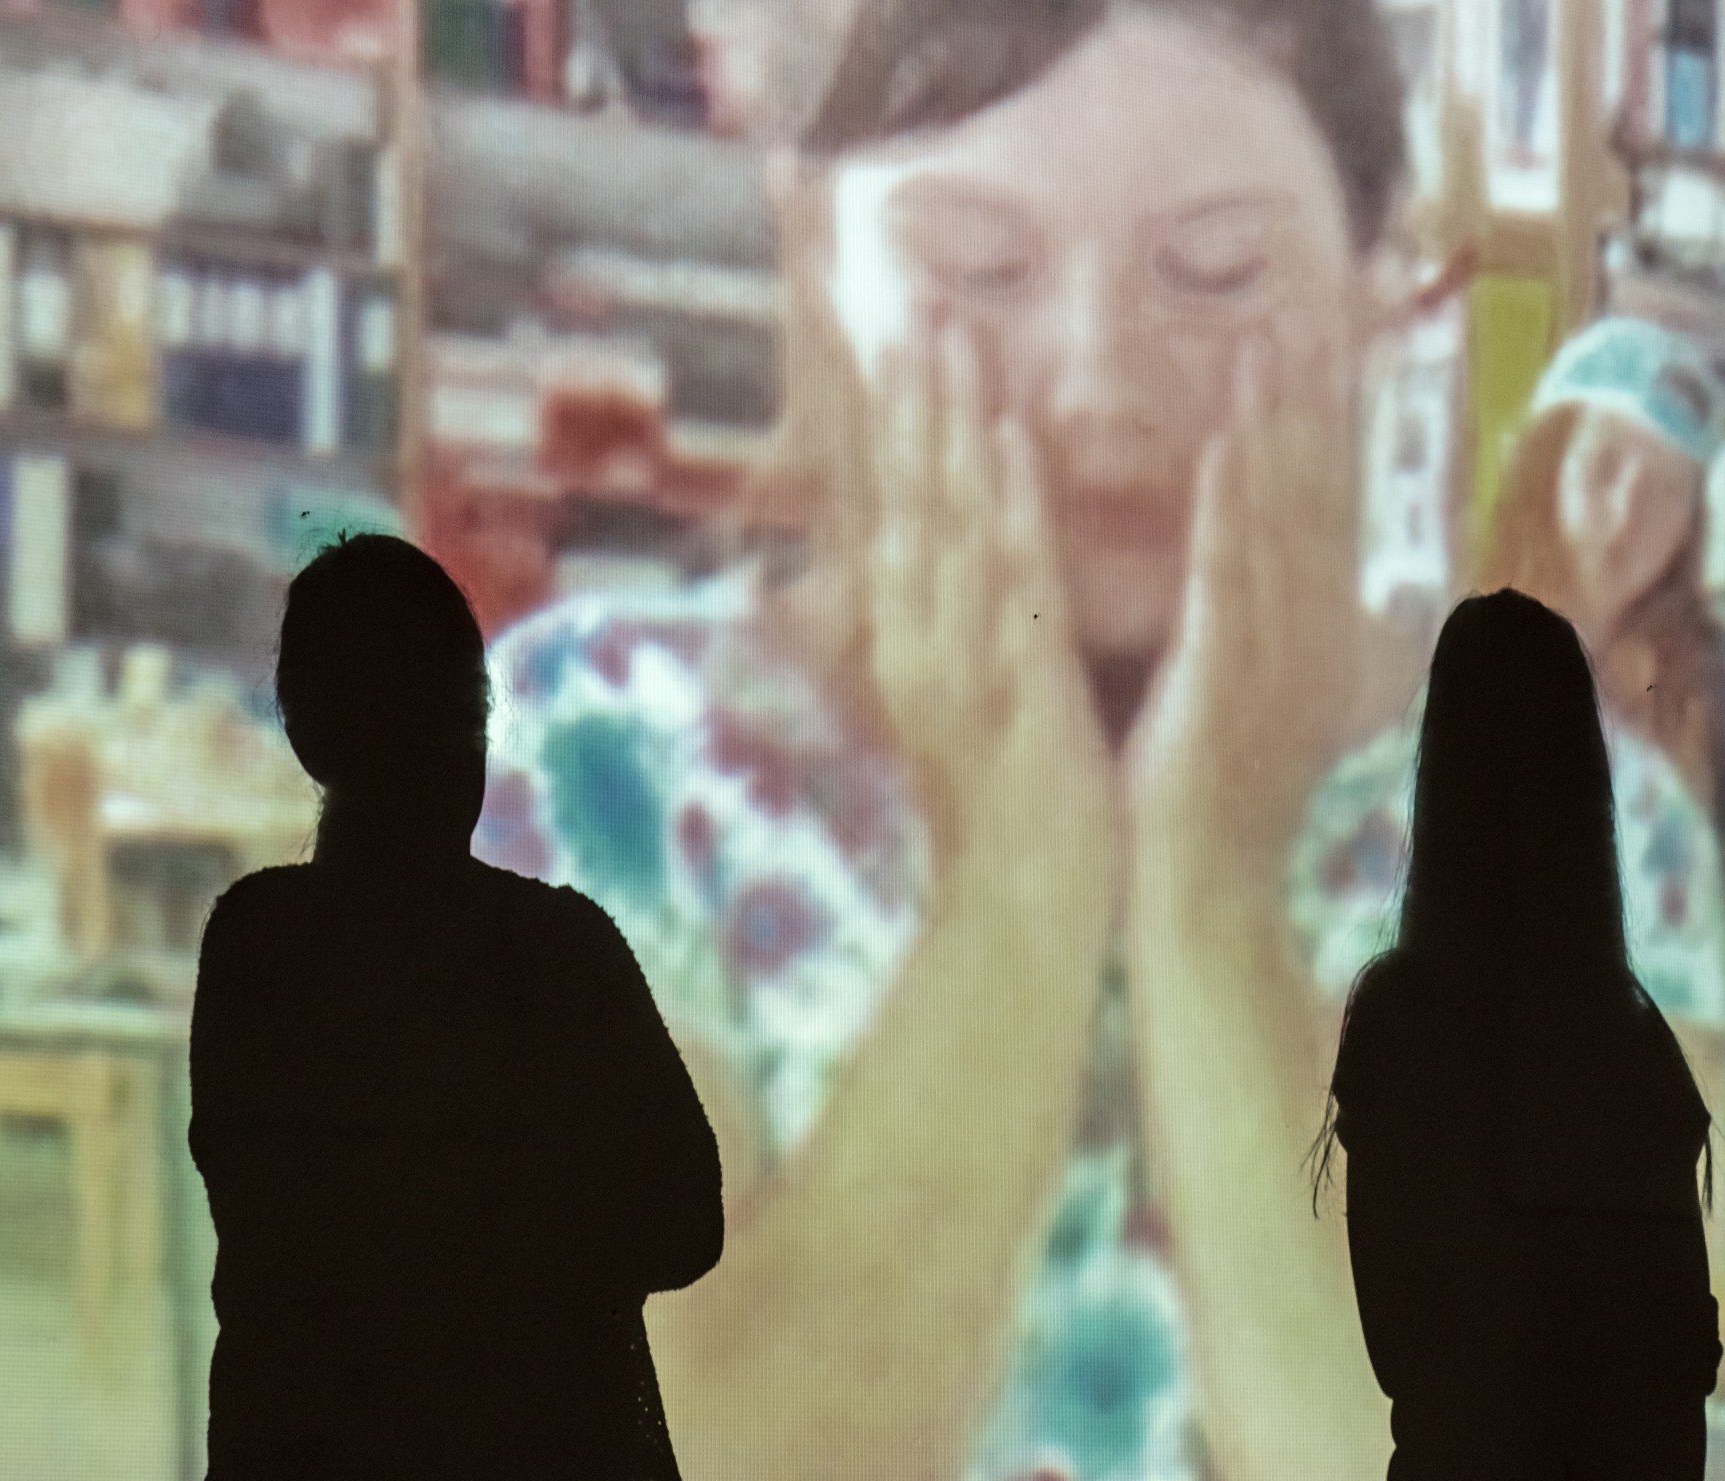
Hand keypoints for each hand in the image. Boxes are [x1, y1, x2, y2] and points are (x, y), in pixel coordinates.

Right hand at [869, 318, 1116, 881]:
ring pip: (951, 517)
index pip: (868, 497)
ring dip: (946, 423)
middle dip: (896, 395)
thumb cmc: (971, 795)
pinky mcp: (1021, 673)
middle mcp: (910, 628)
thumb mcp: (900, 701)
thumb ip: (835, 637)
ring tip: (945, 333)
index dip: (861, 412)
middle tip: (893, 297)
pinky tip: (1006, 434)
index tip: (855, 324)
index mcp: (885, 626)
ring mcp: (962, 649)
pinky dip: (1009, 502)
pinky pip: (1014, 572)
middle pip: (896, 490)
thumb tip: (752, 587)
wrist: (1016, 888)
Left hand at [1127, 330, 1361, 907]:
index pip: (1311, 512)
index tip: (1311, 346)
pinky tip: (1226, 442)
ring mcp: (1274, 657)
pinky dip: (1231, 507)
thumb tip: (1248, 584)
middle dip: (1309, 404)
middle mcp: (1302, 636)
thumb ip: (1241, 633)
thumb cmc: (1191, 800)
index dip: (1316, 428)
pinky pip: (1230, 578)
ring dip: (1275, 426)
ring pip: (1280, 521)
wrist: (1191, 890)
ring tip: (1270, 340)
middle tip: (1307, 310)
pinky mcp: (1229, 679)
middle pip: (1311, 499)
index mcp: (1296, 637)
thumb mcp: (1230, 701)